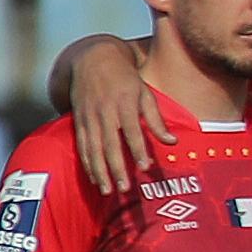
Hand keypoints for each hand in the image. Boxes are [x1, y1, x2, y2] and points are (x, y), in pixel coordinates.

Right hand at [65, 42, 160, 192]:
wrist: (93, 61)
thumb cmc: (125, 79)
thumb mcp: (145, 93)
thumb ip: (156, 119)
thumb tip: (172, 142)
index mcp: (124, 104)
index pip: (132, 130)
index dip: (138, 149)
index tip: (145, 167)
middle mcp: (104, 112)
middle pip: (110, 144)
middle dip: (116, 168)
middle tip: (123, 189)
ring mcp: (89, 118)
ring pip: (93, 149)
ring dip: (100, 171)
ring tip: (108, 190)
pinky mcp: (78, 122)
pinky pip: (82, 146)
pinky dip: (87, 163)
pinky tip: (94, 178)